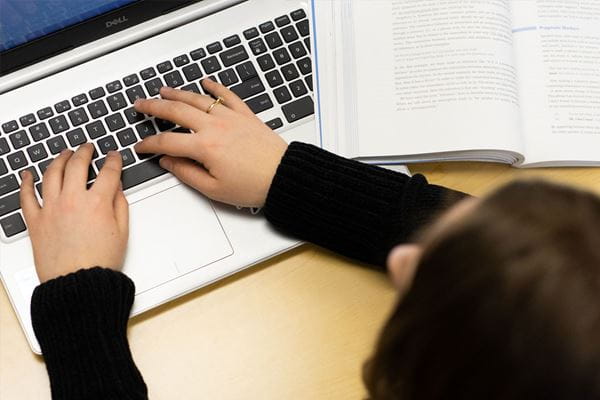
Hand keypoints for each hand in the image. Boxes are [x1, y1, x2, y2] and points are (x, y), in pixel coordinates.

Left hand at [20, 144, 128, 282]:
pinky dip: (26, 183)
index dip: (113, 160)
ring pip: (51, 173)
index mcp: (97, 203)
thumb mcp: (122, 232)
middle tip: (87, 147)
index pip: (108, 172)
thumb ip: (120, 205)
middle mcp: (72, 201)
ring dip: (59, 159)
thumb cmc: (100, 263)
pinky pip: (27, 196)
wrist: (77, 284)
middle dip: (84, 152)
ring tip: (64, 154)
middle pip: (77, 165)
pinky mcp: (35, 221)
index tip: (113, 156)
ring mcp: (51, 209)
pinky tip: (27, 175)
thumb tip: (116, 189)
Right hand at [133, 79, 287, 206]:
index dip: (149, 143)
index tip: (141, 146)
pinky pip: (227, 95)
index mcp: (205, 147)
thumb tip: (168, 161)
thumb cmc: (254, 185)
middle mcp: (215, 127)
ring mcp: (230, 118)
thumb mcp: (214, 189)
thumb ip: (186, 173)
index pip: (167, 141)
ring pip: (197, 99)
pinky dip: (215, 86)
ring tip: (163, 90)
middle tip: (140, 104)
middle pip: (176, 111)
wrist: (284, 176)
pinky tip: (206, 81)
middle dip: (154, 107)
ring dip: (177, 93)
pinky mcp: (245, 115)